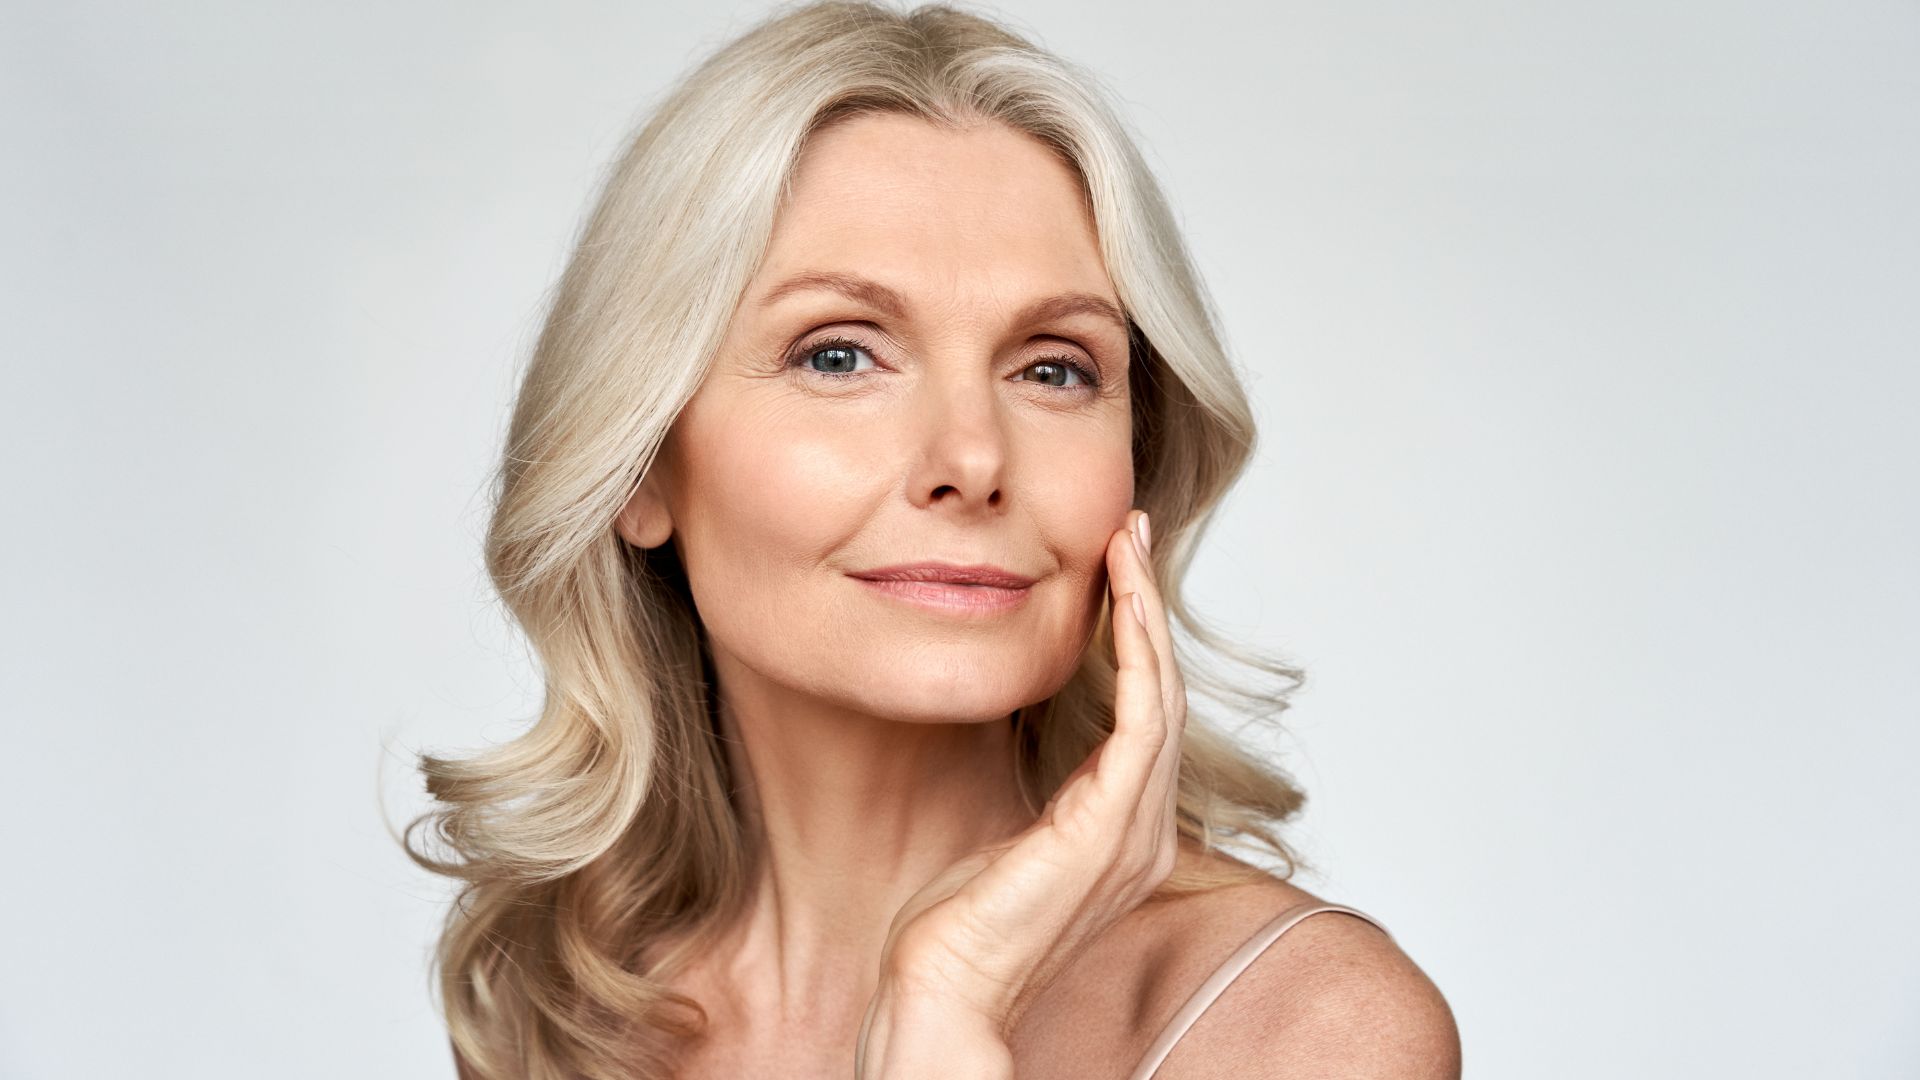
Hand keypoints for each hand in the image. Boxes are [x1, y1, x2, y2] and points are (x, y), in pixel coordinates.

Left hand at [856, 509, 1187, 1073]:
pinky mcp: (1110, 828)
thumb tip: (1030, 733)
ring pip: (1160, 694)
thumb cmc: (959, 922)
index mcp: (1124, 828)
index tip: (1118, 568)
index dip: (1137, 635)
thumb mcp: (1008, 831)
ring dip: (1146, 613)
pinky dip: (1137, 656)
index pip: (1145, 711)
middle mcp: (1145, 828)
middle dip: (1148, 604)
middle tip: (1132, 530)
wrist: (944, 987)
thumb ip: (1041, 786)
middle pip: (1163, 691)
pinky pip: (1142, 722)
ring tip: (1128, 546)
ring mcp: (1135, 830)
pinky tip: (1124, 604)